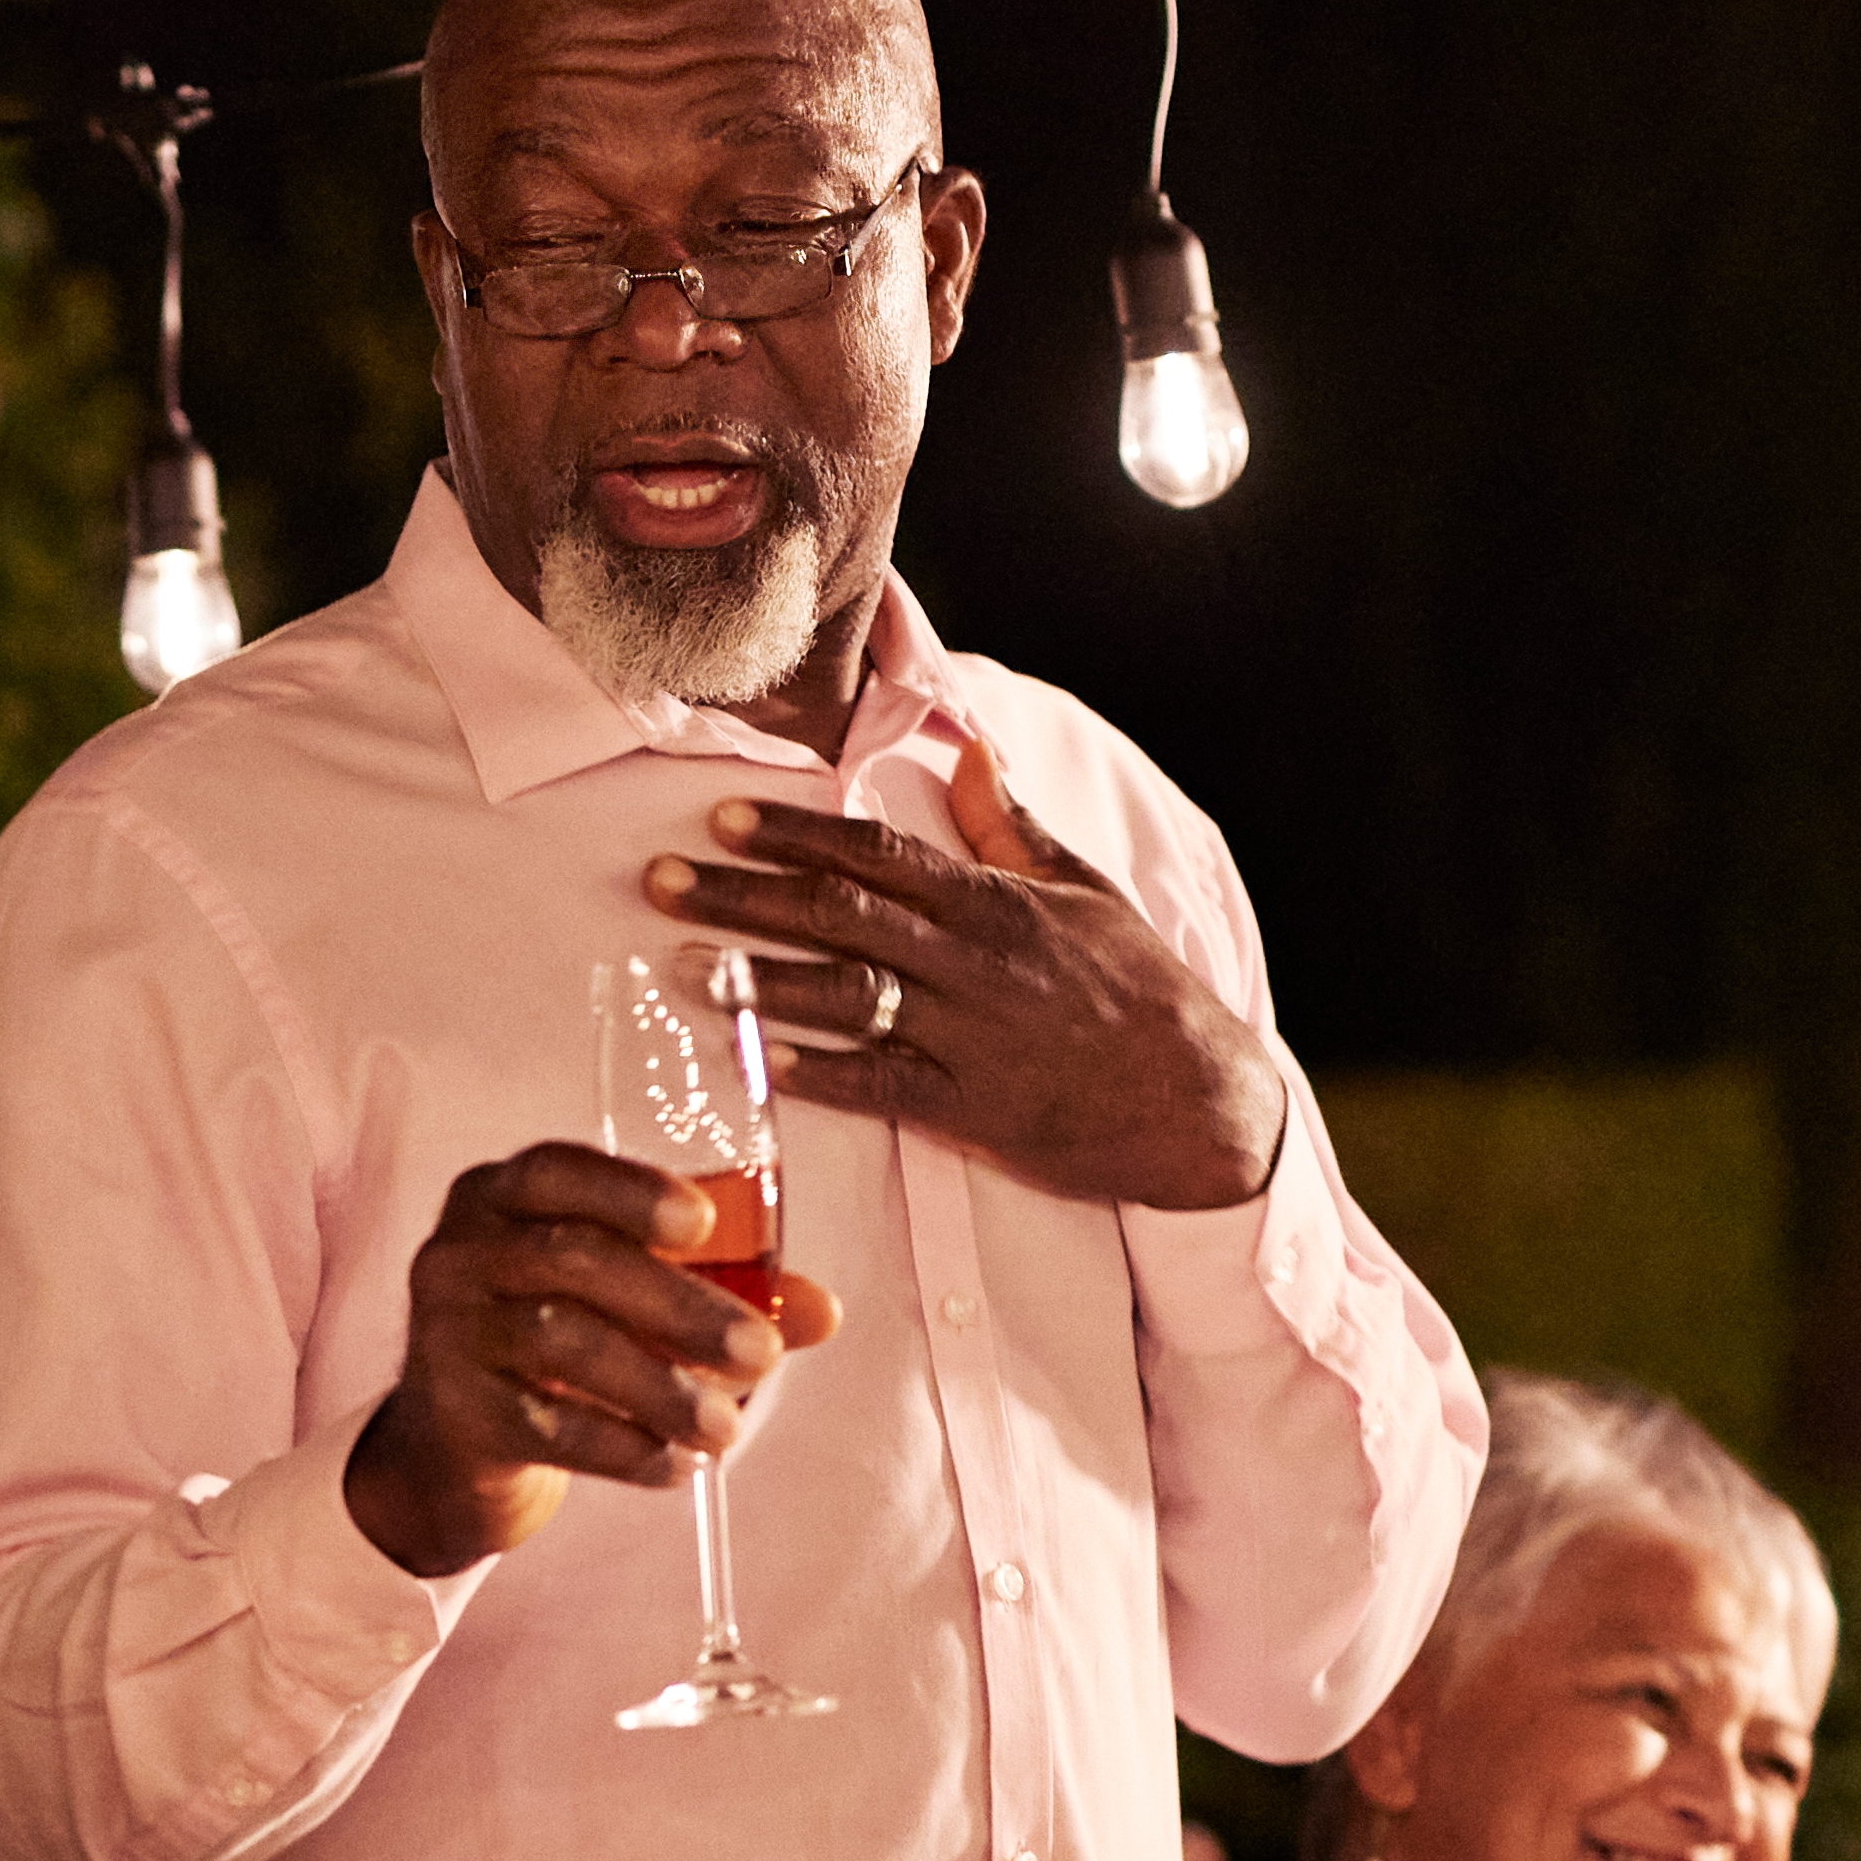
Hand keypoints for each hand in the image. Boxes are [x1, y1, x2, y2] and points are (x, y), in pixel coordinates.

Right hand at [342, 1146, 848, 1578]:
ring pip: (562, 1342)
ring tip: (726, 1428)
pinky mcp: (455, 1413)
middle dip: (680, 1307)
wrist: (460, 1445)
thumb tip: (823, 1311)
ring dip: (660, 1388)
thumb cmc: (559, 1344)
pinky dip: (622, 1448)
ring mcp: (448, 1332)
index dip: (629, 1191)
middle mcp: (459, 1252)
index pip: (556, 1171)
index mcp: (502, 1196)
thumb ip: (721, 1290)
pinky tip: (673, 1465)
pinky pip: (545, 1425)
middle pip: (575, 1260)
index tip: (701, 1224)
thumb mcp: (630, 1300)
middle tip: (760, 1354)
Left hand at [646, 745, 1286, 1212]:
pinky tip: (758, 1063)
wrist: (1200, 1101)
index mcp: (994, 903)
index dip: (795, 835)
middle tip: (660, 877)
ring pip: (850, 998)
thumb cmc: (1140, 990)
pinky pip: (883, 1088)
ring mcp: (971, 1038)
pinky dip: (821, 1075)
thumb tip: (967, 750)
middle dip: (746, 895)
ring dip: (763, 980)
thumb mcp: (1084, 891)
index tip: (722, 818)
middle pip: (842, 918)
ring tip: (686, 963)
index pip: (878, 856)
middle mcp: (973, 963)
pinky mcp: (973, 1111)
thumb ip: (1010, 826)